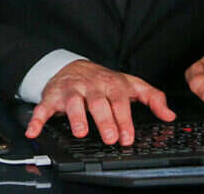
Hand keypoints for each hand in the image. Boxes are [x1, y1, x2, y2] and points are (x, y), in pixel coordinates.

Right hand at [25, 60, 175, 145]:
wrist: (73, 66)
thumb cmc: (104, 81)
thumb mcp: (130, 85)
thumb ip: (152, 98)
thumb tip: (169, 114)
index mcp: (111, 84)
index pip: (120, 101)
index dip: (124, 119)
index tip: (127, 136)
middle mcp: (90, 87)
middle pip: (97, 102)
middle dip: (104, 119)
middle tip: (110, 137)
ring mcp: (70, 90)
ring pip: (72, 102)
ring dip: (76, 116)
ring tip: (81, 131)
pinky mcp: (52, 96)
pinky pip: (43, 107)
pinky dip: (37, 119)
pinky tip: (34, 131)